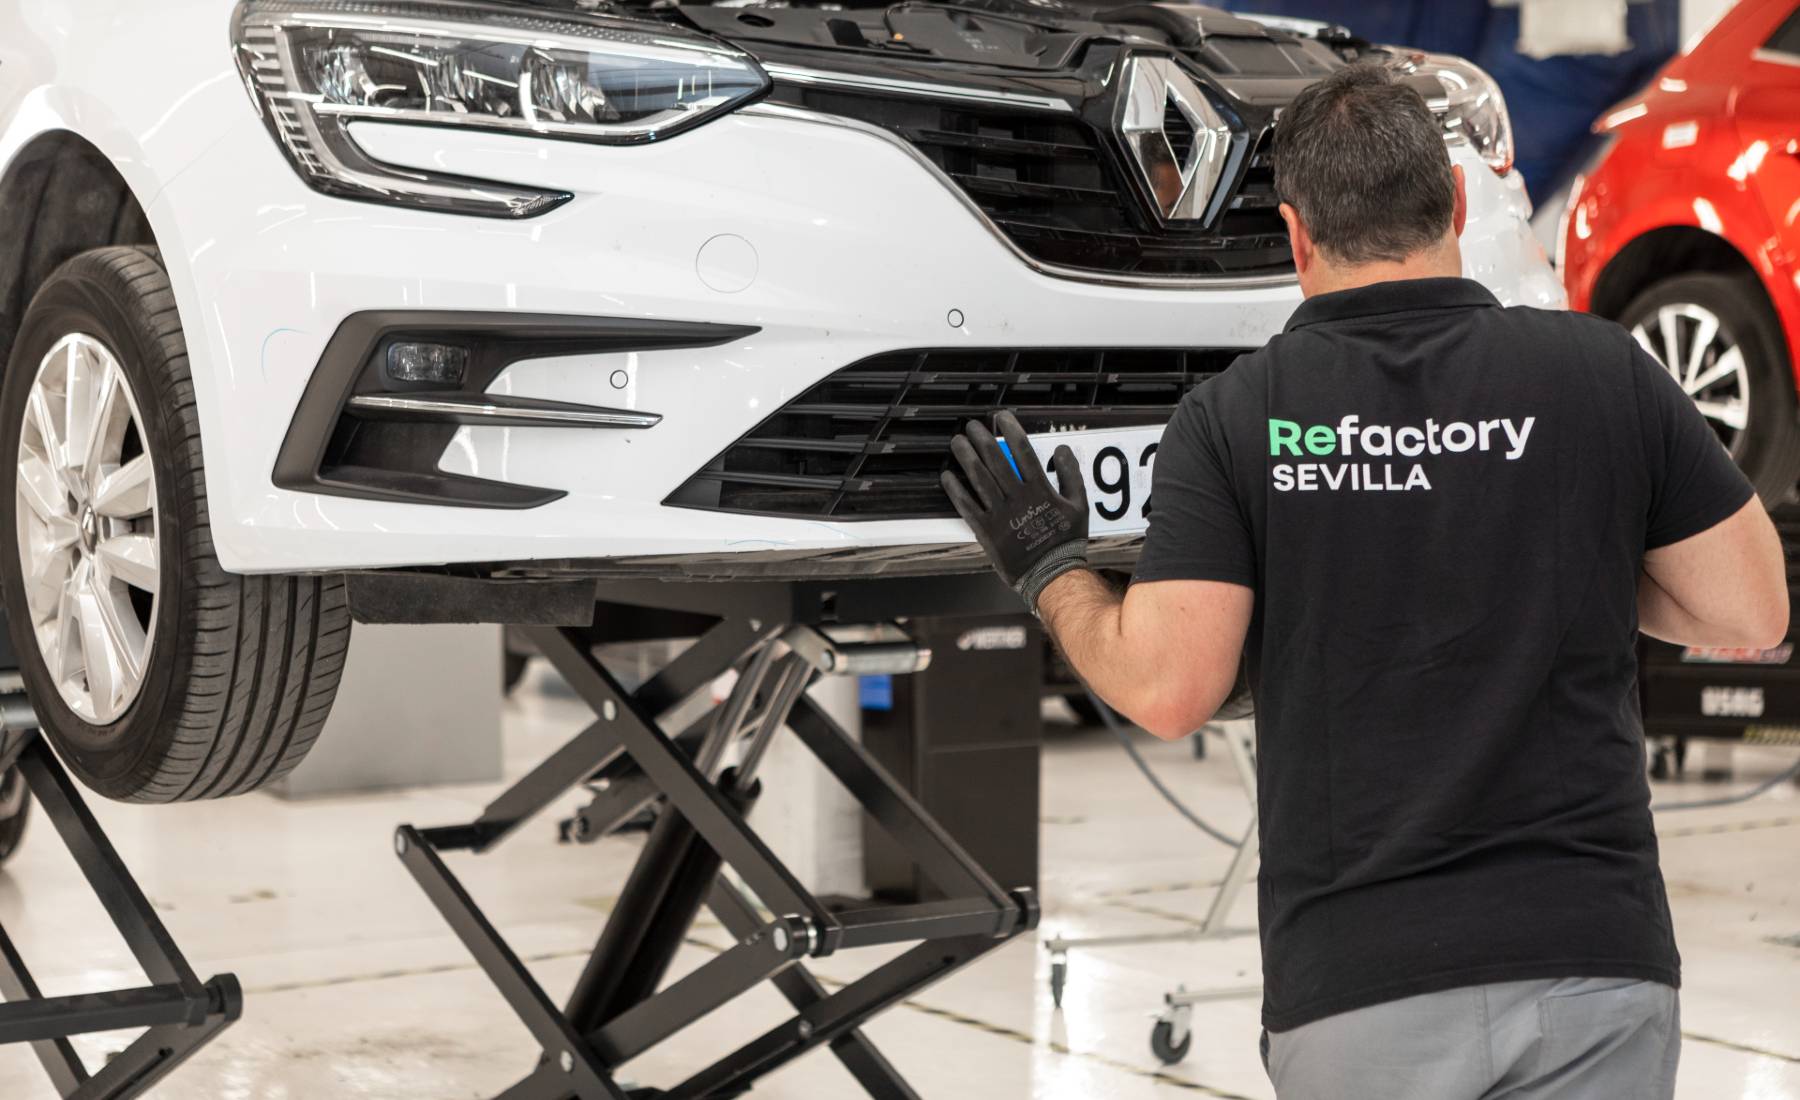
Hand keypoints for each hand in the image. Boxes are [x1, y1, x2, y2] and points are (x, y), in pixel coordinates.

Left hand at [942, 411, 1089, 613]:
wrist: (1051, 574)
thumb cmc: (1065, 541)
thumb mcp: (1079, 506)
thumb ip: (1070, 475)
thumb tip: (1062, 449)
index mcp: (1040, 490)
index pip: (1023, 451)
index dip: (1011, 431)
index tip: (1001, 417)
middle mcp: (1017, 499)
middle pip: (996, 461)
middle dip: (981, 439)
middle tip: (972, 426)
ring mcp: (1000, 515)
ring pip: (979, 479)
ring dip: (966, 457)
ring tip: (957, 442)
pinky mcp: (986, 531)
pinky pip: (967, 506)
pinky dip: (956, 490)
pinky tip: (947, 476)